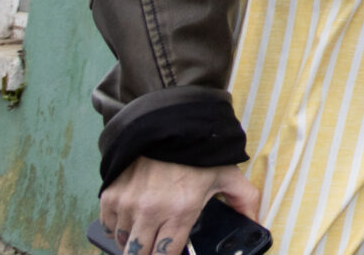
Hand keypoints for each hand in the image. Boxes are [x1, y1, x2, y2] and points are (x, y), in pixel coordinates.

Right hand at [100, 157, 257, 254]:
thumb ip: (245, 201)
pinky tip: (133, 221)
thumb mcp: (228, 175)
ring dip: (133, 243)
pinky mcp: (110, 195)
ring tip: (147, 233)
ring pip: (123, 243)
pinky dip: (118, 228)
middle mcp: (150, 212)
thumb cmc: (199, 151)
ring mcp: (127, 204)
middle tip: (157, 246)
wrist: (168, 122)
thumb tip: (255, 222)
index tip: (171, 252)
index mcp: (181, 211)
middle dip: (148, 254)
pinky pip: (108, 226)